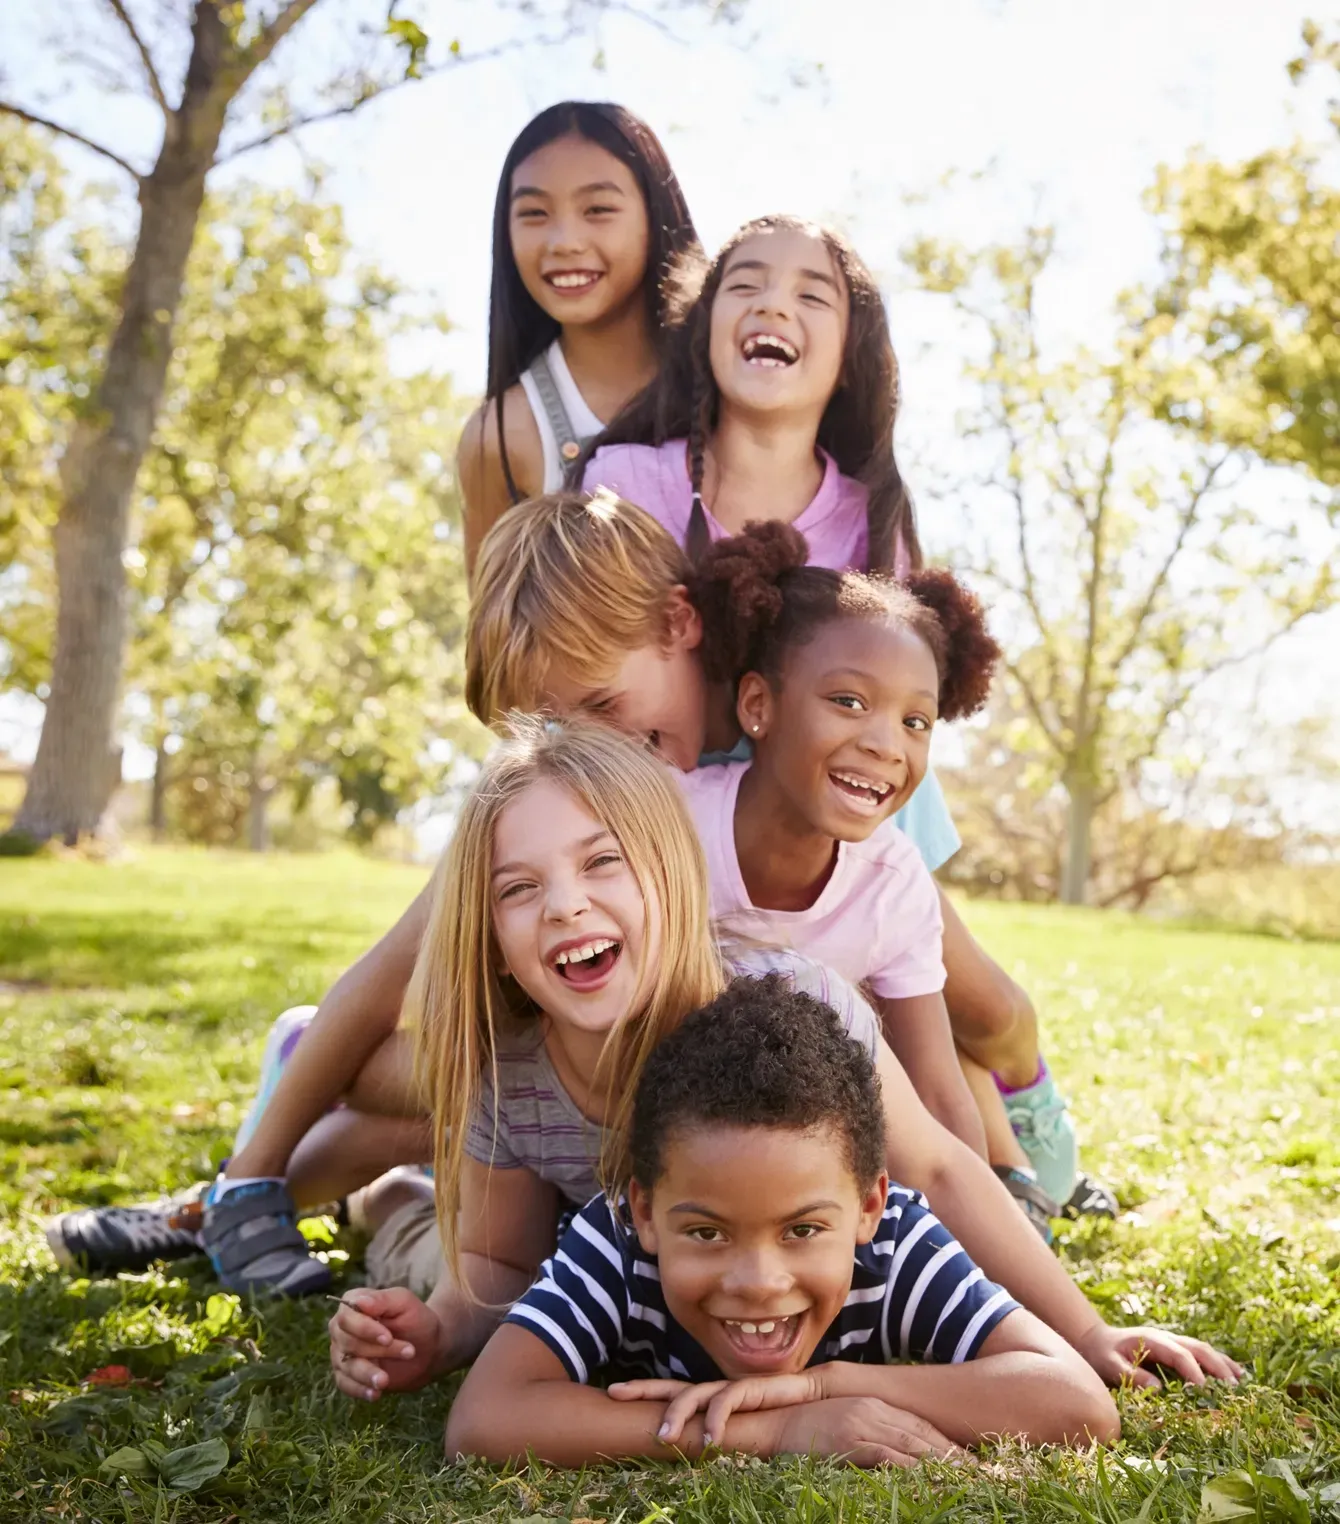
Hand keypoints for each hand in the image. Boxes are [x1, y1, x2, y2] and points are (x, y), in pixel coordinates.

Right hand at [328, 1287, 441, 1400]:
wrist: (428, 1348)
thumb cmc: (415, 1320)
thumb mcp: (404, 1303)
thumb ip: (382, 1300)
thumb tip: (359, 1301)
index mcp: (353, 1304)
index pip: (346, 1317)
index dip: (365, 1329)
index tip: (388, 1338)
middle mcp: (341, 1328)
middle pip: (348, 1342)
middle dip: (377, 1351)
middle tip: (408, 1352)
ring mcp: (341, 1353)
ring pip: (347, 1366)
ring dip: (368, 1373)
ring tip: (386, 1380)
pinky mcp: (347, 1375)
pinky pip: (345, 1385)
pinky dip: (359, 1390)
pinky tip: (375, 1394)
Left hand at [609, 1371, 822, 1446]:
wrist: (811, 1398)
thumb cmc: (774, 1418)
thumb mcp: (739, 1433)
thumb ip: (719, 1437)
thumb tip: (688, 1453)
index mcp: (707, 1401)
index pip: (670, 1394)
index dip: (643, 1393)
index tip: (613, 1394)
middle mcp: (714, 1392)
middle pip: (672, 1387)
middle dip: (643, 1389)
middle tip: (615, 1393)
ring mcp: (729, 1389)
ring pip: (693, 1394)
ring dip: (676, 1414)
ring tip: (664, 1438)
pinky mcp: (749, 1389)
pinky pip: (726, 1402)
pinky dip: (715, 1420)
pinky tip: (710, 1440)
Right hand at [773, 1396, 961, 1467]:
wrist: (771, 1425)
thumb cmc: (804, 1434)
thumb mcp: (842, 1430)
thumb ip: (868, 1439)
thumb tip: (894, 1462)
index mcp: (873, 1405)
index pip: (919, 1425)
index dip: (946, 1444)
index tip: (970, 1462)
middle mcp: (872, 1409)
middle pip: (923, 1434)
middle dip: (953, 1455)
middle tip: (982, 1475)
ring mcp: (863, 1422)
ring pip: (914, 1445)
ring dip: (942, 1464)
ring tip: (968, 1481)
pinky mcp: (851, 1438)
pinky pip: (890, 1456)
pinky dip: (914, 1470)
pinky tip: (932, 1482)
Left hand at [1075, 1322, 1242, 1389]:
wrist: (1096, 1340)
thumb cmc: (1101, 1355)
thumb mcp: (1109, 1365)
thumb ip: (1131, 1375)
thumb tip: (1159, 1388)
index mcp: (1151, 1340)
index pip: (1178, 1354)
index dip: (1192, 1370)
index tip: (1204, 1389)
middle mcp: (1166, 1338)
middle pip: (1196, 1348)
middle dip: (1216, 1367)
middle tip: (1232, 1389)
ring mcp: (1172, 1341)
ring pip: (1203, 1349)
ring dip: (1222, 1363)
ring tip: (1240, 1381)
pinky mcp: (1175, 1349)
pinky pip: (1200, 1354)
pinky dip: (1219, 1362)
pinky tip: (1235, 1373)